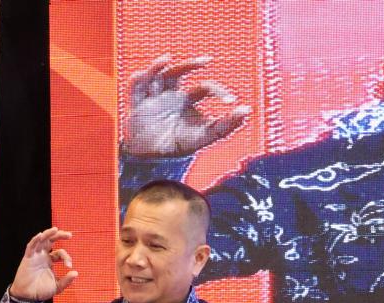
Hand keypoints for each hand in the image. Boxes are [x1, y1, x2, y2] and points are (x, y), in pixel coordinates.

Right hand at [9, 227, 77, 301]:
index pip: (60, 253)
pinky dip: (35, 240)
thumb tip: (75, 273)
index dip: (66, 258)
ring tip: (56, 229)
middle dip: (60, 236)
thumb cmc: (41, 291)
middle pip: (51, 241)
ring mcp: (35, 256)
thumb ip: (66, 281)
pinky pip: (31, 247)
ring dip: (48, 234)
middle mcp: (43, 256)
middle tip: (70, 235)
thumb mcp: (57, 286)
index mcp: (50, 261)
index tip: (69, 266)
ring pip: (41, 240)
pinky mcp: (28, 258)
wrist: (28, 297)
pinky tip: (40, 235)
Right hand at [123, 54, 250, 157]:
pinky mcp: (136, 104)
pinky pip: (136, 86)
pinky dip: (140, 78)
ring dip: (160, 66)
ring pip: (157, 75)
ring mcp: (154, 97)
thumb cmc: (179, 146)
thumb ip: (226, 125)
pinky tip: (146, 74)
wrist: (152, 162)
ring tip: (167, 59)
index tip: (230, 102)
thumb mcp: (206, 137)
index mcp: (188, 100)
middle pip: (180, 72)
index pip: (205, 87)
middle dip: (191, 64)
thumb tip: (247, 110)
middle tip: (206, 60)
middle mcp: (171, 94)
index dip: (218, 91)